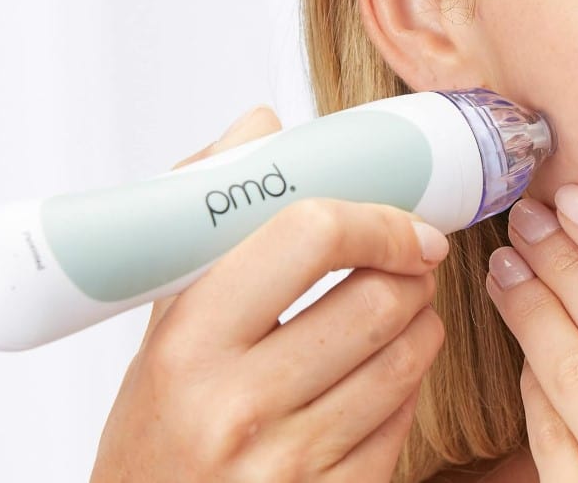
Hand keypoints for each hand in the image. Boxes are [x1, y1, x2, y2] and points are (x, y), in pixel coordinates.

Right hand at [90, 107, 447, 482]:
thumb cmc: (155, 424)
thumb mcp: (162, 320)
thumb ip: (210, 213)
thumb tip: (261, 127)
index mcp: (190, 341)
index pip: (310, 237)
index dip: (377, 218)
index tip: (405, 221)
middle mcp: (239, 405)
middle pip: (379, 298)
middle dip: (412, 268)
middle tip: (408, 259)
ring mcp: (290, 462)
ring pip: (408, 356)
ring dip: (422, 318)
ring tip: (400, 308)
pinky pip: (407, 417)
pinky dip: (409, 380)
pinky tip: (382, 372)